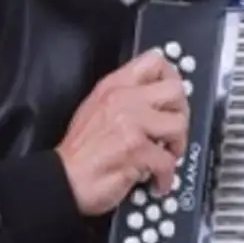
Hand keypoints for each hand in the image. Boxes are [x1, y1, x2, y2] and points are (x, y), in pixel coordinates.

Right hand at [55, 50, 188, 215]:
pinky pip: (168, 161)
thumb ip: (125, 96)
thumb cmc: (79, 151)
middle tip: (174, 130)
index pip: (154, 61)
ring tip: (166, 156)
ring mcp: (131, 124)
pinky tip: (157, 181)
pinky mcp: (136, 150)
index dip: (172, 77)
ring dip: (177, 146)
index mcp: (115, 86)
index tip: (174, 96)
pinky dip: (166, 177)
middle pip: (175, 90)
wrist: (62, 180)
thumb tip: (156, 96)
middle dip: (181, 113)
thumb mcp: (96, 107)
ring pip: (178, 125)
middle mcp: (124, 99)